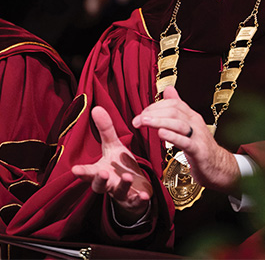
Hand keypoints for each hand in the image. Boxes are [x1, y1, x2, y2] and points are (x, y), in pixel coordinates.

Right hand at [72, 107, 152, 223]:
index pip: (88, 172)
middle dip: (100, 180)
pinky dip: (139, 199)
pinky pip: (136, 201)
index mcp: (101, 170)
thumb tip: (95, 108)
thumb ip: (105, 130)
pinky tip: (144, 195)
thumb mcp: (113, 146)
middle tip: (103, 172)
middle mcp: (108, 184)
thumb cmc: (120, 165)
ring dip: (122, 185)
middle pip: (99, 186)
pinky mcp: (134, 199)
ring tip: (127, 176)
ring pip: (118, 192)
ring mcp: (121, 193)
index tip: (75, 170)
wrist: (134, 187)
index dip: (82, 172)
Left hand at [132, 87, 239, 193]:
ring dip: (159, 121)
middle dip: (153, 113)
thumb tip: (169, 89)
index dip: (155, 106)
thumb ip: (178, 108)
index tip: (141, 114)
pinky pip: (186, 142)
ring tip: (144, 122)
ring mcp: (198, 136)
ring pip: (178, 124)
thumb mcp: (188, 125)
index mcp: (191, 116)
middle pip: (174, 111)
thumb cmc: (200, 146)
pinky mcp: (199, 151)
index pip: (173, 104)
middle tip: (137, 120)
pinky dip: (172, 137)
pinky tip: (161, 134)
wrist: (219, 167)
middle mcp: (195, 123)